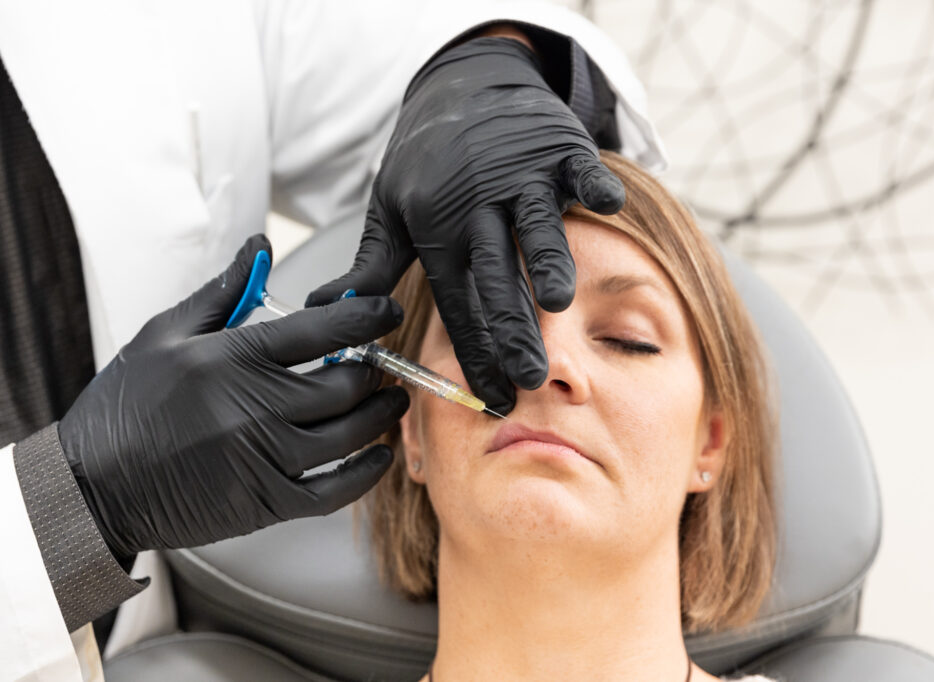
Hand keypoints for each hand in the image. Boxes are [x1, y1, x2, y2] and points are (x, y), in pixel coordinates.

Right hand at [59, 235, 408, 558]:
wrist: (93, 485)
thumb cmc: (126, 404)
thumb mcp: (165, 333)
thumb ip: (224, 290)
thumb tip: (261, 246)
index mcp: (234, 358)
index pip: (324, 330)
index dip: (366, 316)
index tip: (386, 309)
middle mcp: (255, 407)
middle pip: (346, 382)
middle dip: (374, 367)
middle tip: (379, 359)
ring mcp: (264, 458)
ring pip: (349, 433)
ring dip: (380, 414)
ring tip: (388, 399)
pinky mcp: (266, 502)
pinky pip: (334, 490)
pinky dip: (365, 473)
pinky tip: (377, 457)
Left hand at [307, 36, 623, 413]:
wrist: (462, 85)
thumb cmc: (428, 161)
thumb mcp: (390, 209)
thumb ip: (370, 263)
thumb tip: (325, 306)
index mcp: (439, 231)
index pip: (459, 303)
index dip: (476, 353)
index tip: (494, 395)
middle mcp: (480, 208)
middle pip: (499, 278)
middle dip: (513, 330)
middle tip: (529, 377)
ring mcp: (521, 177)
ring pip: (537, 226)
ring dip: (548, 261)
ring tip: (558, 302)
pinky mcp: (557, 149)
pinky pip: (580, 170)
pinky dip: (593, 184)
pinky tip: (608, 204)